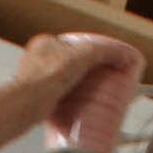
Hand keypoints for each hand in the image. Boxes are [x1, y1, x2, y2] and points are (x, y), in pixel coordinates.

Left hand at [15, 32, 141, 95]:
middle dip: (83, 74)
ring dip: (75, 90)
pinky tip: (76, 110)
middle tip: (99, 82)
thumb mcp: (85, 55)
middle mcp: (36, 61)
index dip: (88, 52)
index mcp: (45, 43)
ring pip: (60, 84)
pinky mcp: (35, 101)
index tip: (100, 62)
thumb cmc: (47, 77)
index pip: (72, 44)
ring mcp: (34, 81)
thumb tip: (125, 56)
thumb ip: (107, 52)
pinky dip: (65, 104)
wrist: (27, 105)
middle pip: (67, 65)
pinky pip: (54, 100)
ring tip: (91, 97)